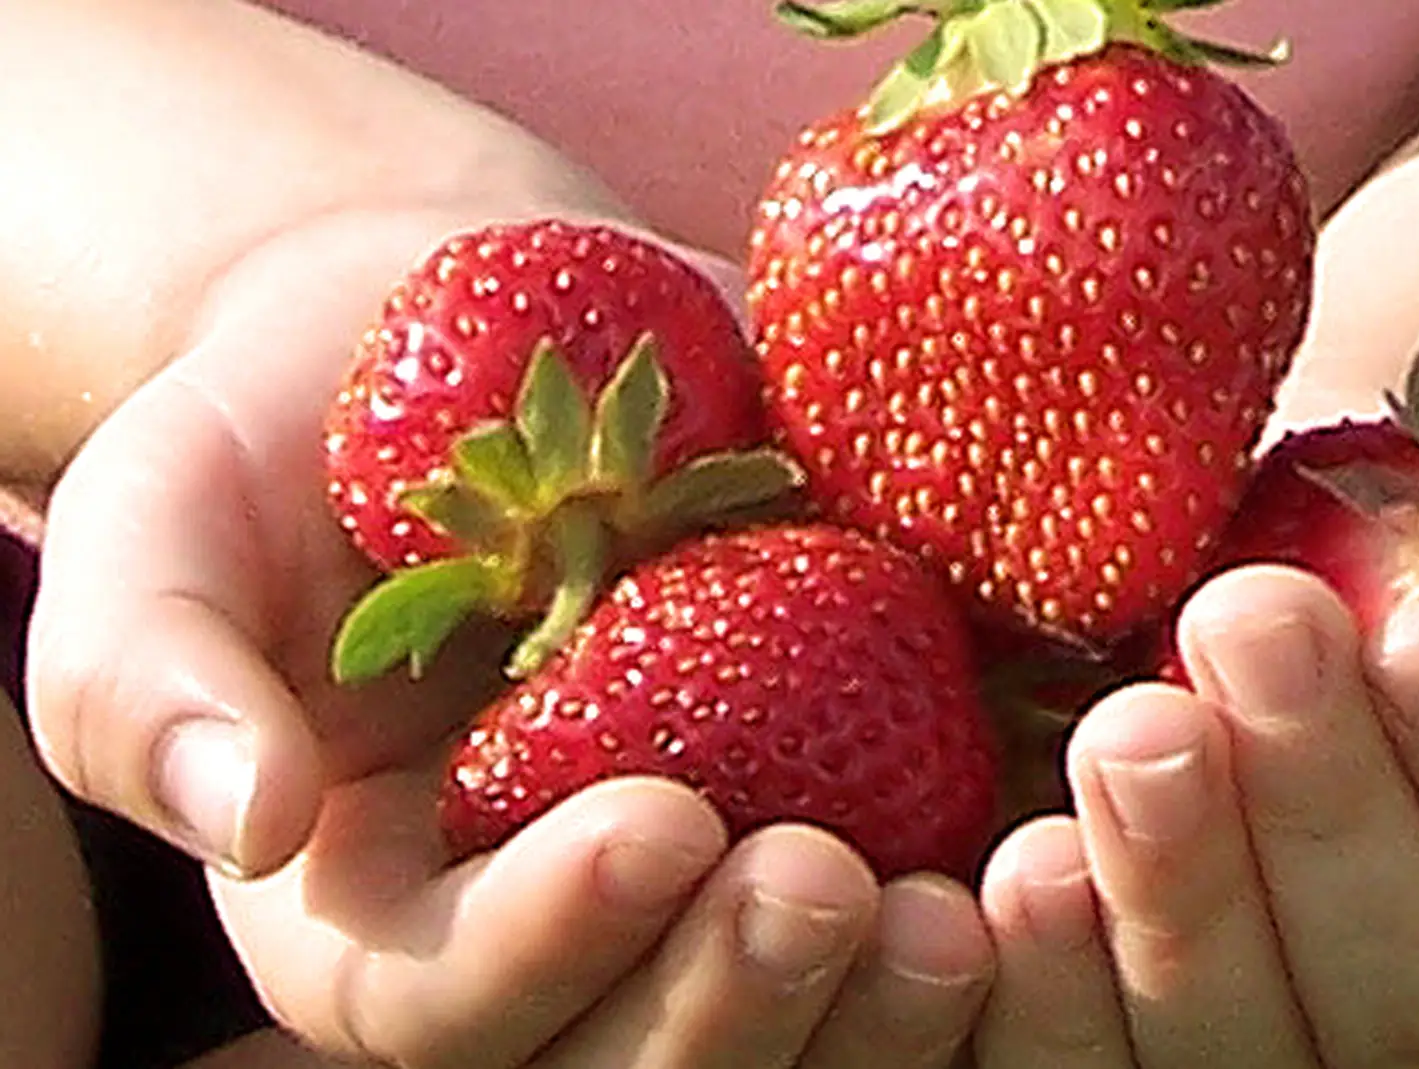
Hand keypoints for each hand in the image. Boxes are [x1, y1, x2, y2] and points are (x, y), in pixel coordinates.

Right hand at [22, 207, 997, 1068]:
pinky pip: (907, 886)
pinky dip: (985, 899)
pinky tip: (1048, 848)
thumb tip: (248, 820)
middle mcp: (558, 930)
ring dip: (878, 1005)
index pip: (452, 1002)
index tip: (658, 822)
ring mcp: (705, 869)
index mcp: (384, 916)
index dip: (558, 942)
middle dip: (736, 998)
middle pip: (645, 1051)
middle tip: (822, 886)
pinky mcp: (827, 786)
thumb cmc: (286, 440)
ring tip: (959, 914)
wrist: (468, 343)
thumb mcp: (160, 532)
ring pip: (794, 1017)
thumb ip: (154, 682)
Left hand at [971, 437, 1418, 1067]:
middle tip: (1253, 624)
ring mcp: (1300, 1065)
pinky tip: (1032, 866)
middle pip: (1418, 1002)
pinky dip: (1058, 991)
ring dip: (1186, 900)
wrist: (1318, 553)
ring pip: (1251, 1053)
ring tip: (1132, 731)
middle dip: (1331, 810)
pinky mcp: (1146, 1054)